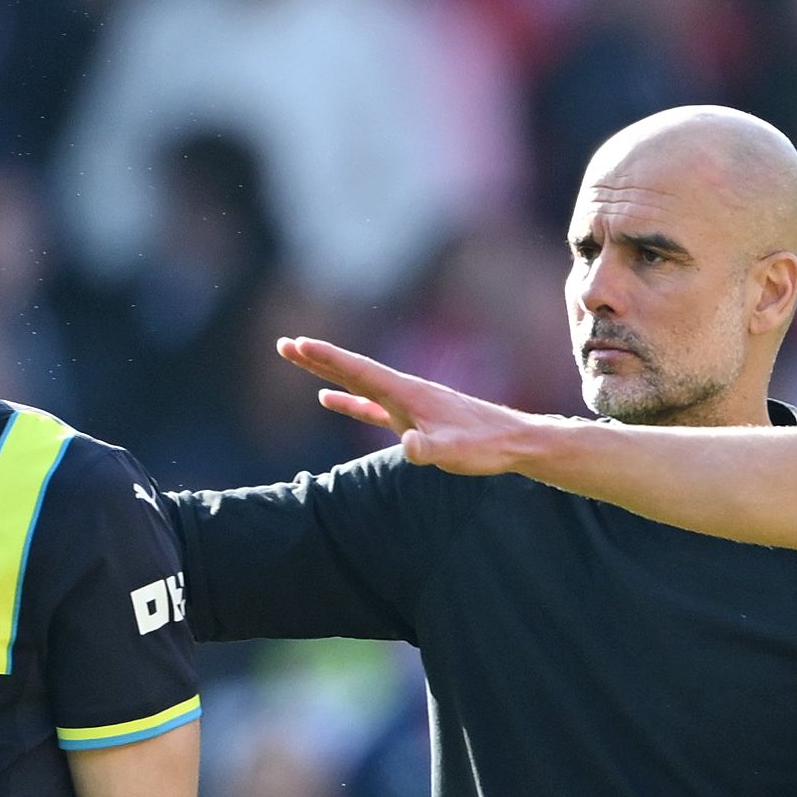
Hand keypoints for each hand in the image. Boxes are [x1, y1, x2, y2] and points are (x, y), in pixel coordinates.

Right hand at [279, 336, 537, 476]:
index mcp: (408, 393)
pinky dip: (347, 401)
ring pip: (358, 384)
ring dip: (327, 373)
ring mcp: (407, 404)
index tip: (298, 344)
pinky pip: (370, 407)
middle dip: (317, 358)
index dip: (328, 359)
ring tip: (299, 359)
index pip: (359, 371)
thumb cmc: (485, 446)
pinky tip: (329, 400)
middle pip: (352, 370)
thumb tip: (409, 447)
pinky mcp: (412, 419)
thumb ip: (429, 449)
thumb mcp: (454, 452)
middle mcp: (404, 392)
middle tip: (282, 344)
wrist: (513, 442)